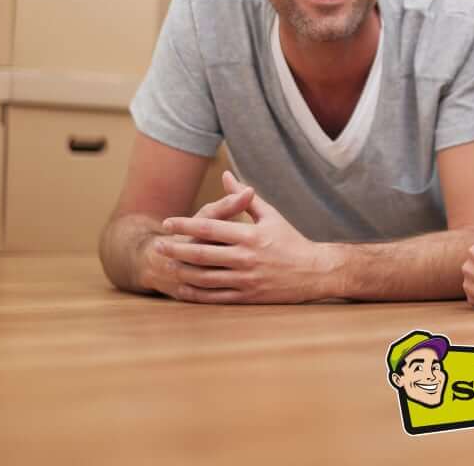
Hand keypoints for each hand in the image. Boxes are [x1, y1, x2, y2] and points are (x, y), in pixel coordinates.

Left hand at [147, 171, 340, 303]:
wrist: (315, 272)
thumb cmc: (291, 240)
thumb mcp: (270, 215)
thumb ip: (244, 198)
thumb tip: (227, 176)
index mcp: (250, 235)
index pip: (210, 228)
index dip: (185, 225)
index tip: (167, 223)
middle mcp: (246, 258)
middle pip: (202, 254)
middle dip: (176, 249)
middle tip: (157, 245)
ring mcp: (246, 279)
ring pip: (205, 278)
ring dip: (182, 272)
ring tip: (167, 265)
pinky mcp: (249, 297)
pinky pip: (216, 297)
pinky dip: (197, 294)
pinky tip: (184, 289)